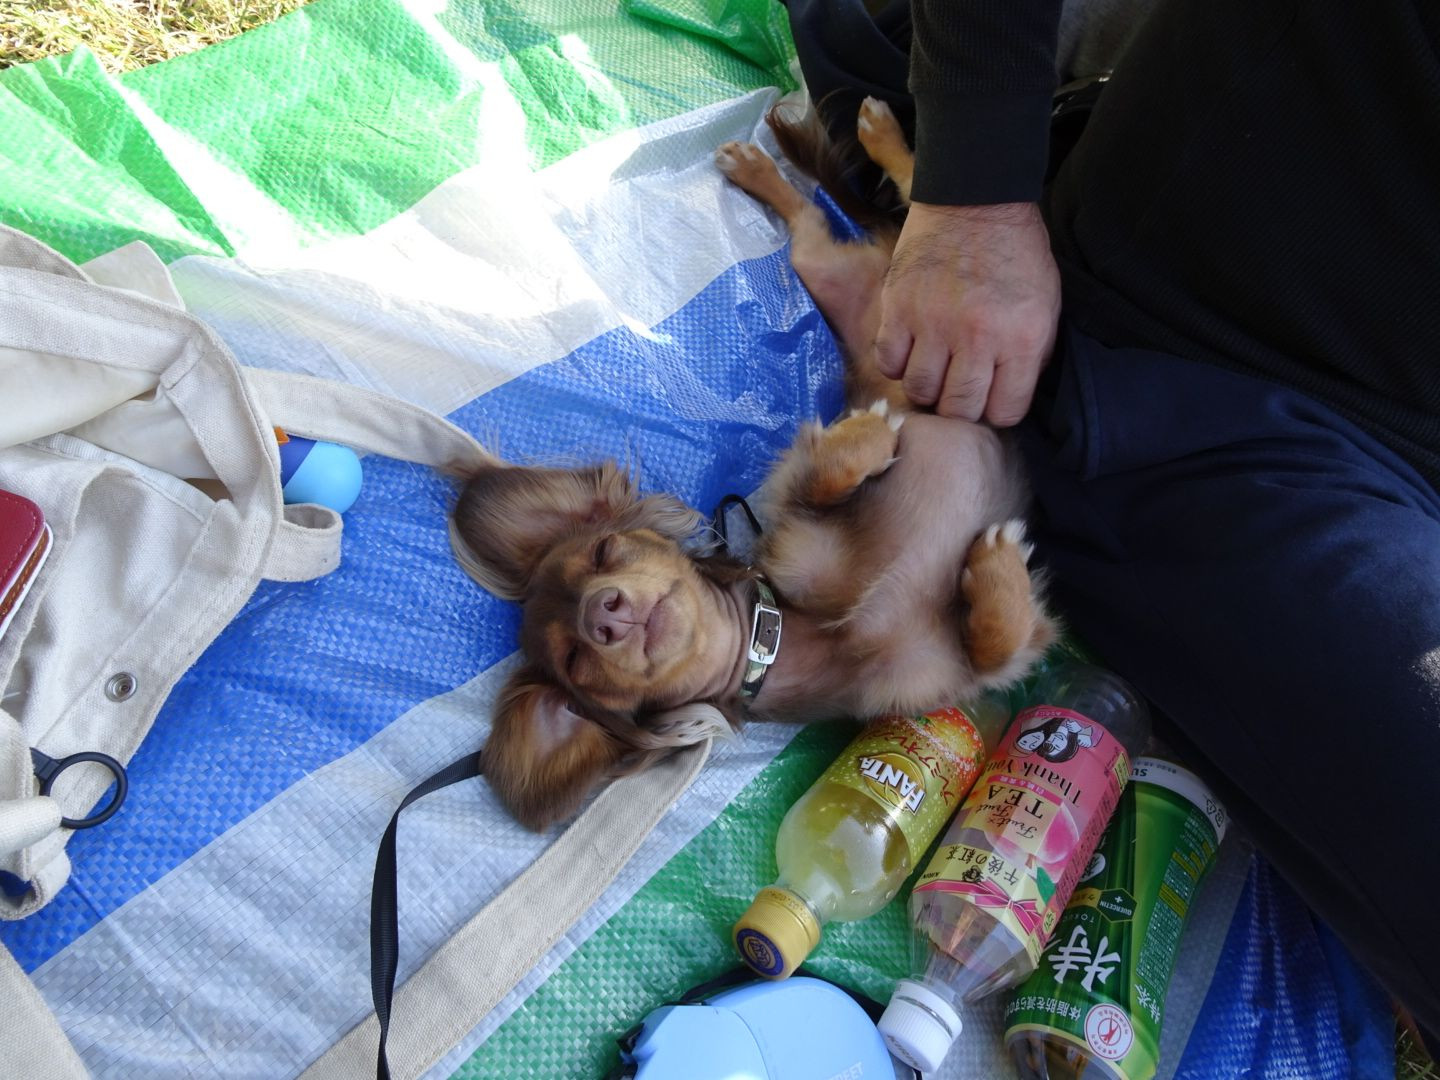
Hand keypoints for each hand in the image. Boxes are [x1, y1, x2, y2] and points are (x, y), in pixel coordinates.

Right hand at [875, 201, 1060, 424]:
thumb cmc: (1016, 253)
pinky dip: (899, 364)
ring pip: (921, 391)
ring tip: (934, 371)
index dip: (997, 411)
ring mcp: (934, 324)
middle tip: (959, 390)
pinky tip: (911, 351)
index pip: (1006, 411)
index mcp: (1022, 338)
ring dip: (928, 388)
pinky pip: (889, 363)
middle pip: (959, 408)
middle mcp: (977, 338)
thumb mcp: (1046, 303)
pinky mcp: (899, 308)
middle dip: (961, 406)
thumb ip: (1032, 353)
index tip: (991, 399)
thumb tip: (1008, 394)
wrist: (976, 198)